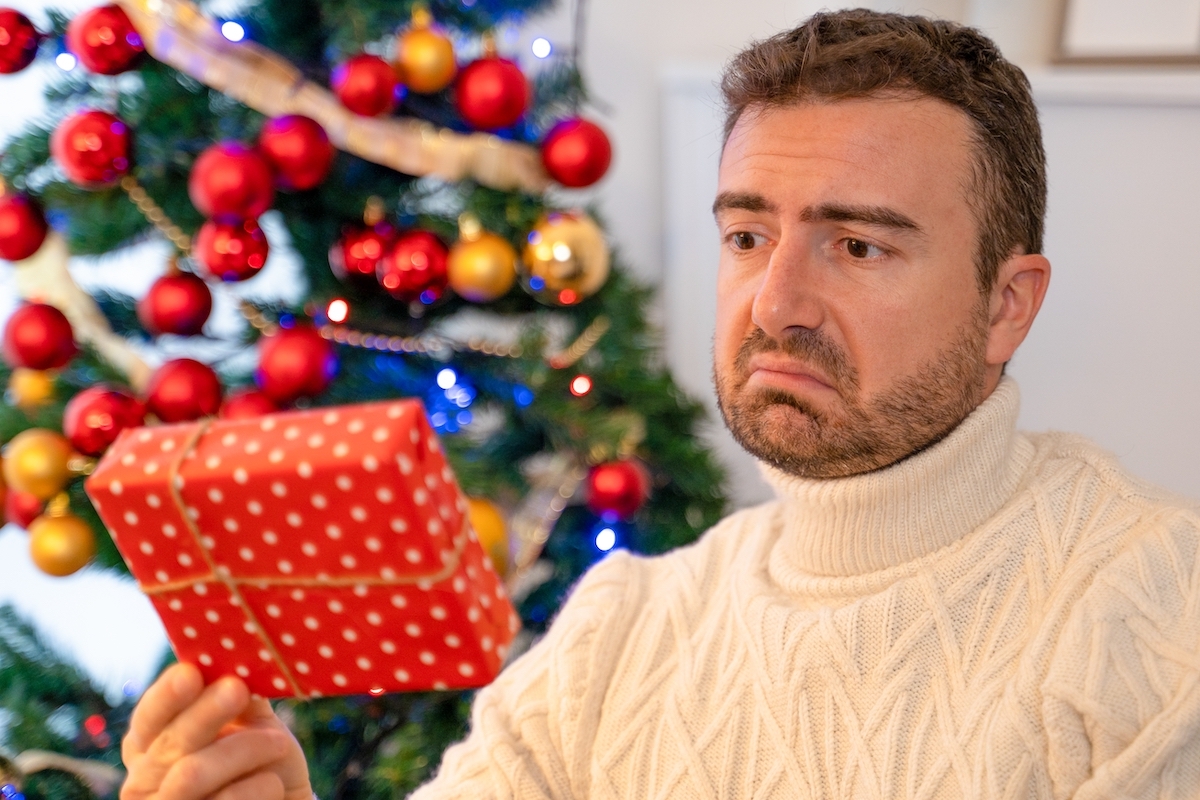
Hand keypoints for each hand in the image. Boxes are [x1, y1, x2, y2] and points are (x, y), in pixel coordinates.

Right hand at [121, 663, 312, 799]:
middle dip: (205, 713)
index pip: (148, 718)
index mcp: (151, 747)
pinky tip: (274, 784)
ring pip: (191, 774)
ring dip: (243, 750)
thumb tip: (238, 666)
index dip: (166, 696)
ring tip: (280, 743)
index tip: (190, 673)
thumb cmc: (263, 764)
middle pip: (169, 744)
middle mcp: (143, 782)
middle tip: (238, 689)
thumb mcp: (254, 726)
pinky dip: (257, 787)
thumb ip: (242, 699)